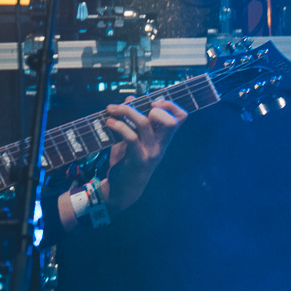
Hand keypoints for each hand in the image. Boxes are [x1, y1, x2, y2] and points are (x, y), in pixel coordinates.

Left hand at [99, 97, 186, 211]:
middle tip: (133, 105)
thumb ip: (132, 121)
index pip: (181, 118)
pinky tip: (109, 123)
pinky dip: (119, 126)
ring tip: (111, 110)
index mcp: (163, 139)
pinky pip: (131, 137)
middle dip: (153, 107)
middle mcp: (160, 145)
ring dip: (126, 111)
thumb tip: (130, 99)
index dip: (170, 105)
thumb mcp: (132, 140)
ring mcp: (150, 153)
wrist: (122, 190)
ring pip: (144, 123)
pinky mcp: (137, 159)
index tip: (152, 101)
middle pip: (170, 121)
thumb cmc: (127, 161)